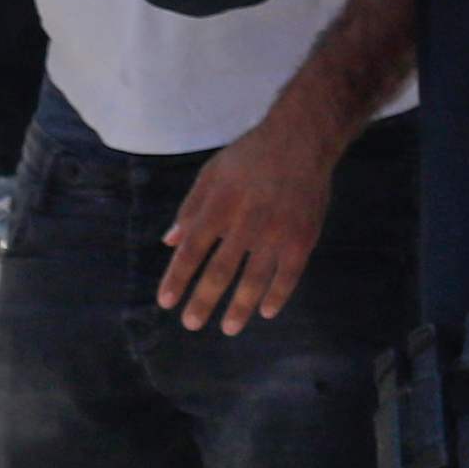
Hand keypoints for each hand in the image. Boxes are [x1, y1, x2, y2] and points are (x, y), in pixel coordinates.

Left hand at [161, 88, 350, 331]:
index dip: (177, 278)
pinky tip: (266, 311)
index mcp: (219, 205)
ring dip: (239, 307)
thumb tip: (168, 241)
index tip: (166, 302)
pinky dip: (277, 295)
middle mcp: (245, 222)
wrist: (302, 139)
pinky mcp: (302, 238)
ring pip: (254, 279)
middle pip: (220, 271)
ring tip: (229, 328)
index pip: (192, 250)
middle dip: (203, 301)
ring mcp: (276, 232)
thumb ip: (190, 208)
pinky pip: (289, 275)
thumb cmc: (251, 155)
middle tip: (191, 324)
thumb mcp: (212, 173)